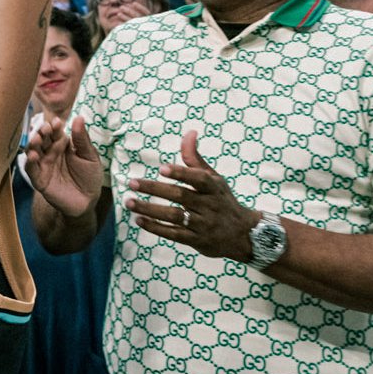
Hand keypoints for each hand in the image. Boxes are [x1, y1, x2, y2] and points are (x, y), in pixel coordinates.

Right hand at [25, 115, 105, 219]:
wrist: (88, 201)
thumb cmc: (89, 176)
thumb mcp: (90, 156)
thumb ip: (82, 139)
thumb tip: (79, 118)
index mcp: (62, 144)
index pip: (55, 132)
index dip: (54, 127)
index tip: (57, 122)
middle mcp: (50, 152)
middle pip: (42, 139)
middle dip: (42, 132)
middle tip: (45, 128)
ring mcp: (43, 165)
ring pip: (33, 151)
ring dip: (33, 144)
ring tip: (37, 139)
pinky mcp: (39, 179)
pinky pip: (31, 170)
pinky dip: (30, 162)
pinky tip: (33, 156)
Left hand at [123, 130, 260, 260]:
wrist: (243, 235)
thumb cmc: (222, 201)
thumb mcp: (214, 179)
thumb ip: (196, 159)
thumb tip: (190, 132)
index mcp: (214, 188)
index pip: (199, 179)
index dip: (181, 173)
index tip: (162, 168)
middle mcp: (210, 206)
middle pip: (181, 196)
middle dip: (155, 189)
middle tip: (132, 183)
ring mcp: (204, 225)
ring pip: (175, 216)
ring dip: (150, 210)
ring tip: (130, 202)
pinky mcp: (197, 241)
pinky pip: (174, 235)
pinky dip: (156, 228)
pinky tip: (139, 220)